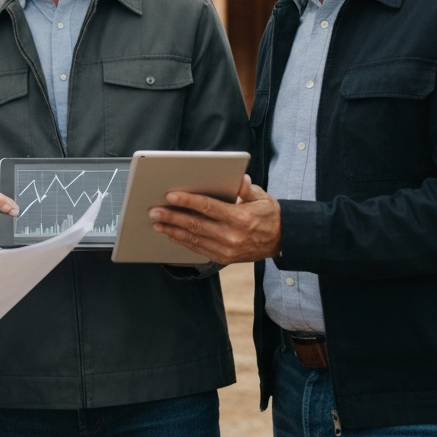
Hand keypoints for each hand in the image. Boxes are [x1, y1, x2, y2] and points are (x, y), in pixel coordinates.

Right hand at [0, 187, 18, 249]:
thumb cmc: (2, 202)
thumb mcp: (6, 195)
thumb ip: (11, 200)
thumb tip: (18, 210)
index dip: (2, 203)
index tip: (14, 210)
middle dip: (3, 223)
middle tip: (15, 226)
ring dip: (0, 235)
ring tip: (11, 236)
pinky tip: (4, 244)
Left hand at [149, 175, 281, 263]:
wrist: (281, 241)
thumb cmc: (269, 215)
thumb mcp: (262, 198)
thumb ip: (247, 189)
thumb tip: (239, 178)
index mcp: (240, 217)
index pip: (208, 207)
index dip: (188, 201)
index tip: (170, 196)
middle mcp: (232, 235)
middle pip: (196, 224)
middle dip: (172, 217)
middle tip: (155, 211)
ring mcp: (227, 249)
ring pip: (194, 239)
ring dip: (173, 231)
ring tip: (157, 224)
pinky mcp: (224, 258)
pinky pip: (199, 249)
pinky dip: (184, 242)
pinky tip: (172, 235)